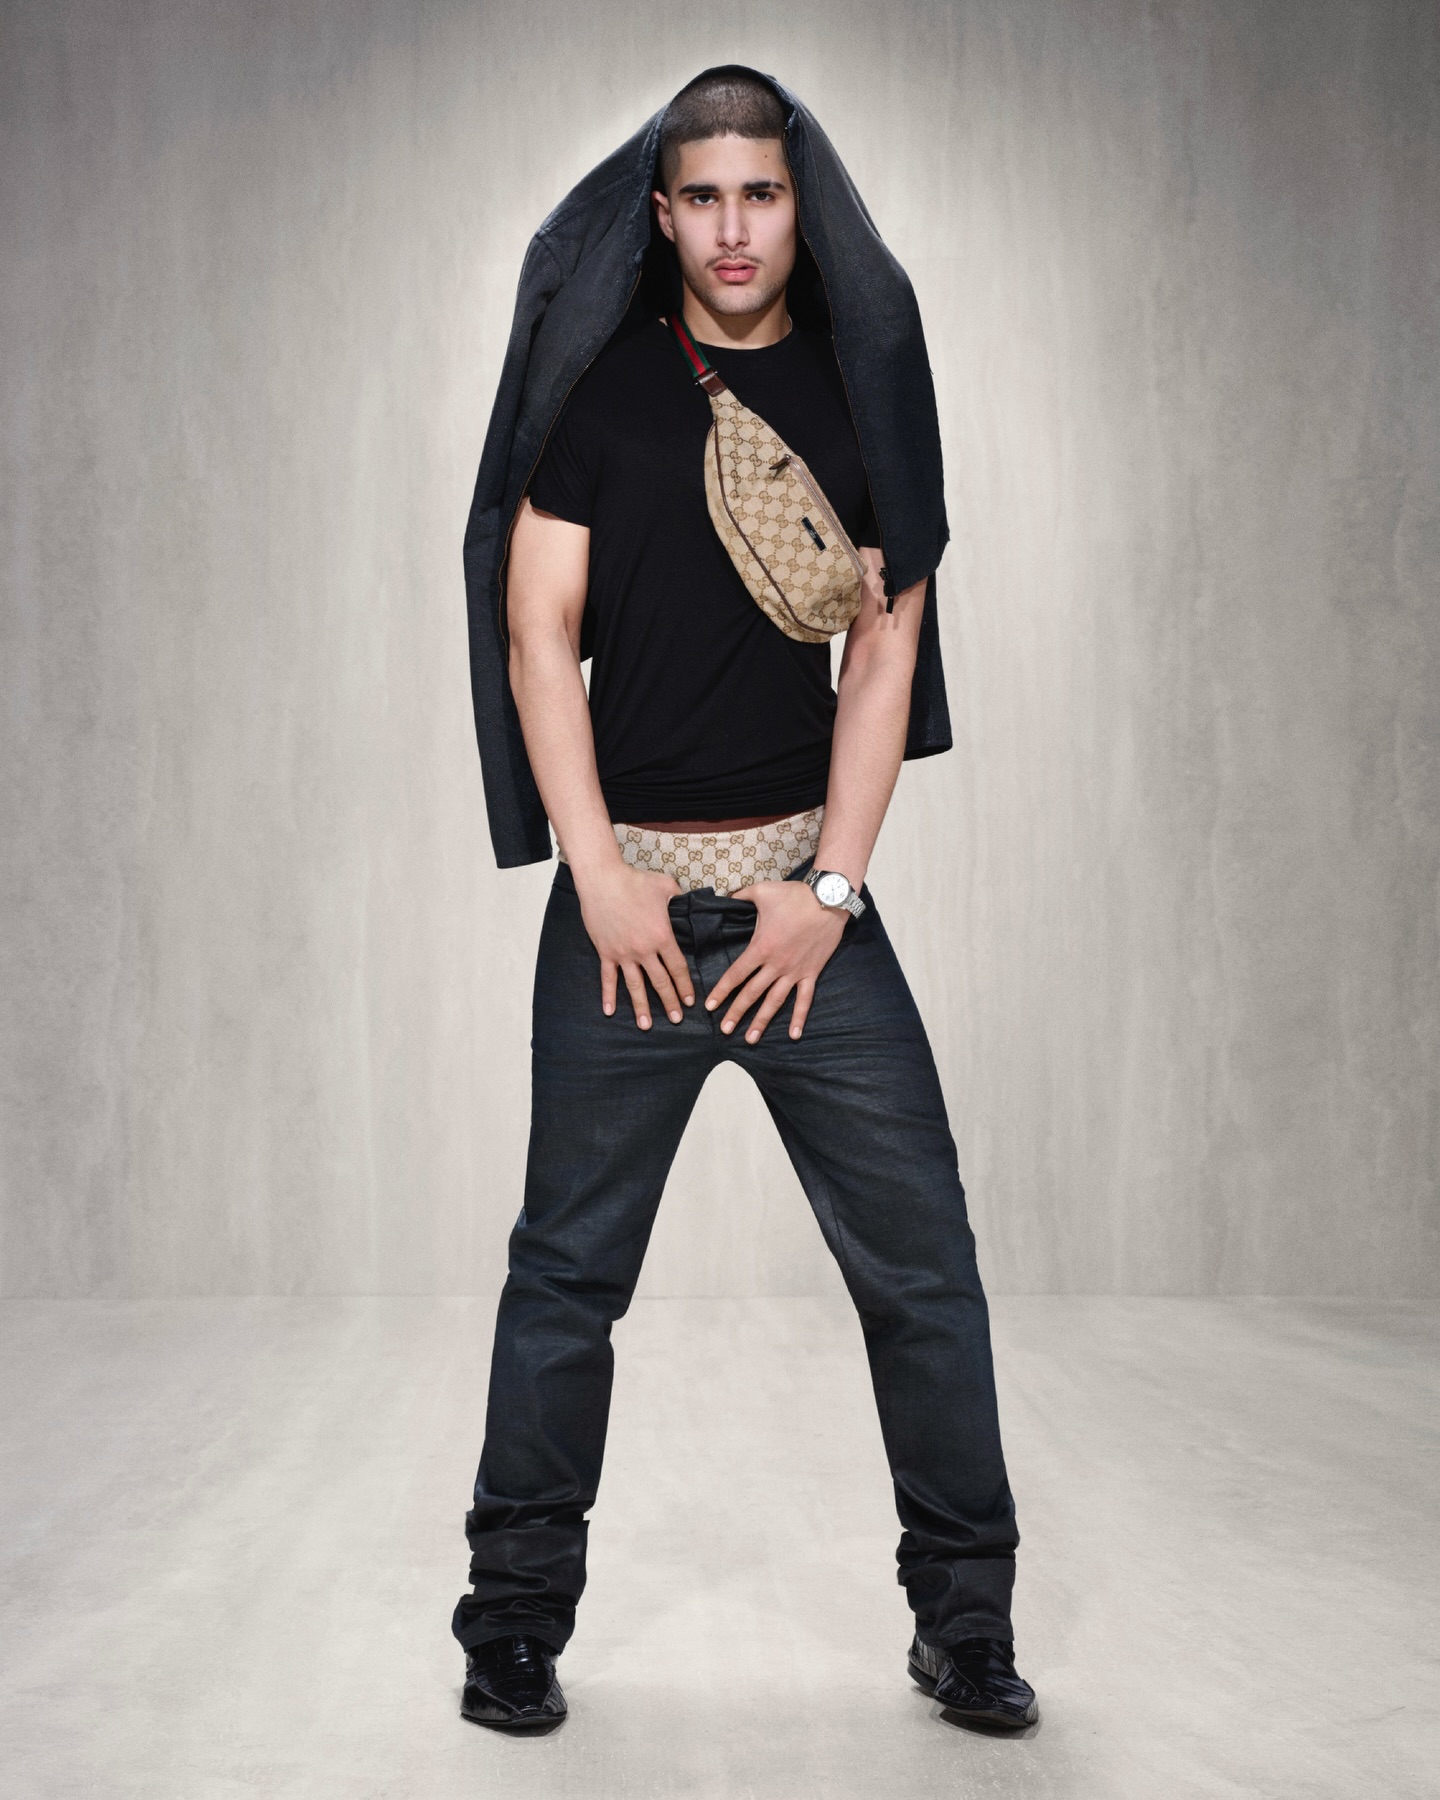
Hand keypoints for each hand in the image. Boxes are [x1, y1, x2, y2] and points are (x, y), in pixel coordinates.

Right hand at [575, 862, 694, 1028]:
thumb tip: (690, 902)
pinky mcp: (606, 952)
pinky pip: (608, 978)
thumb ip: (681, 897)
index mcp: (662, 936)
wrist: (602, 879)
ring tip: (646, 1025)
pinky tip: (609, 1011)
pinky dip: (608, 995)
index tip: (690, 1000)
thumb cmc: (634, 881)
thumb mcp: (666, 886)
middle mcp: (644, 950)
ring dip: (641, 1007)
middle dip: (670, 1002)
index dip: (684, 986)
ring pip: (635, 986)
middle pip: (660, 982)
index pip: (677, 968)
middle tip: (677, 1019)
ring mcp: (623, 953)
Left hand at [704, 878, 846, 1042]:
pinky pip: (805, 999)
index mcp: (761, 948)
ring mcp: (795, 971)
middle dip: (736, 1013)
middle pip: (752, 994)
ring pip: (775, 1002)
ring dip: (762, 1021)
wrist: (828, 899)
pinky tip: (793, 1035)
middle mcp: (776, 965)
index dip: (722, 991)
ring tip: (751, 1039)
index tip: (710, 1006)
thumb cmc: (794, 896)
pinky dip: (799, 1018)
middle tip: (724, 1030)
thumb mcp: (761, 891)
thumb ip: (739, 896)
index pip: (736, 975)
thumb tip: (724, 896)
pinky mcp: (812, 972)